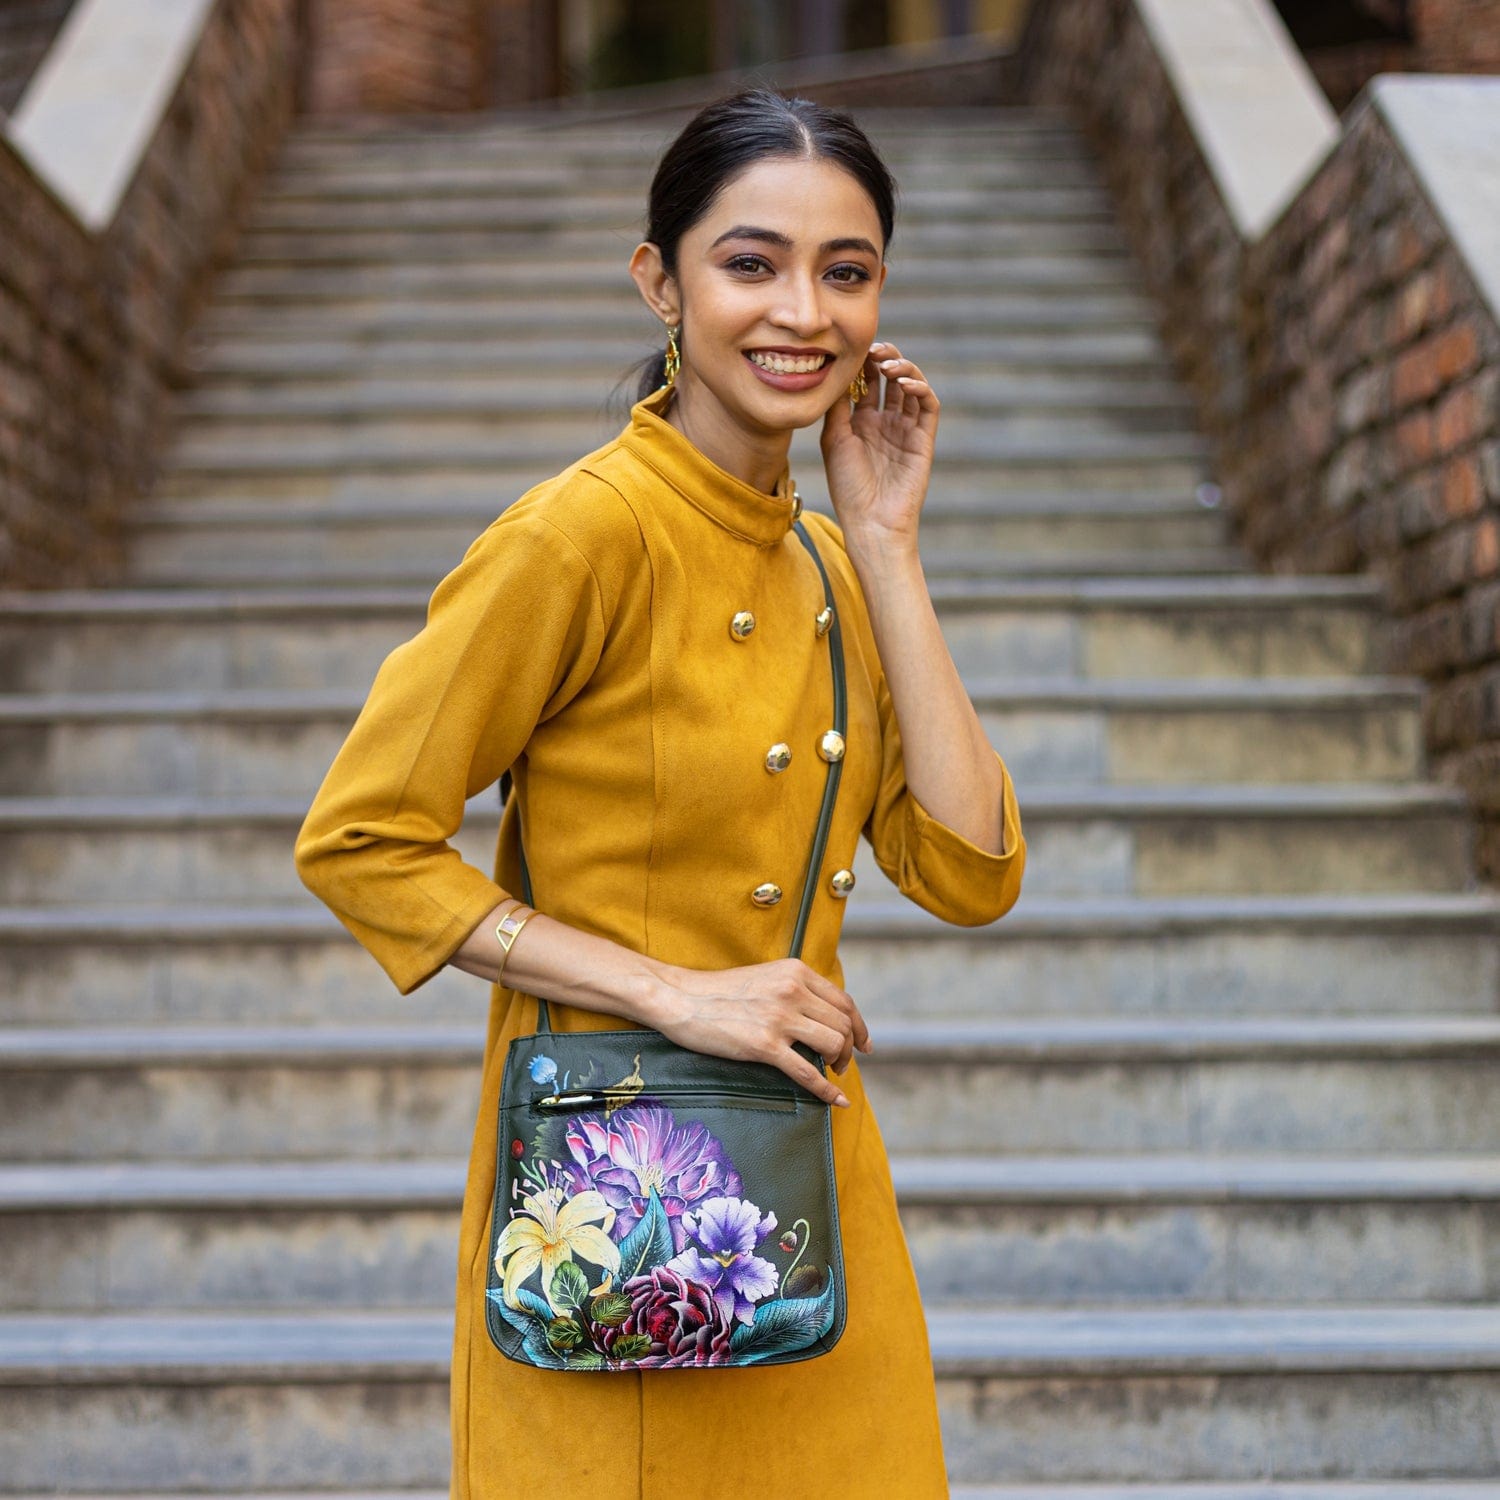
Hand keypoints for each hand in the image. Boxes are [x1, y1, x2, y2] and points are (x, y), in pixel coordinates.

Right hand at [651, 958, 872, 1107]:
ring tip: (833, 1074)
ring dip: (841, 1064)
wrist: (681, 998)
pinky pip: (807, 1072)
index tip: (865, 1044)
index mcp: (795, 972)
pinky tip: (835, 1100)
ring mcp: (779, 1018)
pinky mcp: (764, 1044)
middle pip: (844, 1024)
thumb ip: (793, 989)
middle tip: (843, 1064)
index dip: (860, 1026)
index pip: (844, 1001)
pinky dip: (826, 1090)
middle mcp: (793, 990)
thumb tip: (819, 1015)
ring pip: (833, 1044)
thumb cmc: (718, 992)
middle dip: (851, 1049)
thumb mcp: (765, 978)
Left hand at [819, 339, 939, 553]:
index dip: (864, 363)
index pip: (868, 382)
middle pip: (891, 379)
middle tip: (875, 349)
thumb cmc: (848, 487)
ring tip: (889, 363)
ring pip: (911, 387)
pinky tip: (904, 383)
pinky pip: (928, 407)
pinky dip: (920, 389)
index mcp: (863, 422)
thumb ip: (838, 407)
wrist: (871, 521)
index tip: (855, 349)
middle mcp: (886, 422)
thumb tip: (837, 372)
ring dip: (903, 369)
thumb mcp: (835, 440)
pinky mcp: (924, 439)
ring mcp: (906, 430)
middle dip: (885, 359)